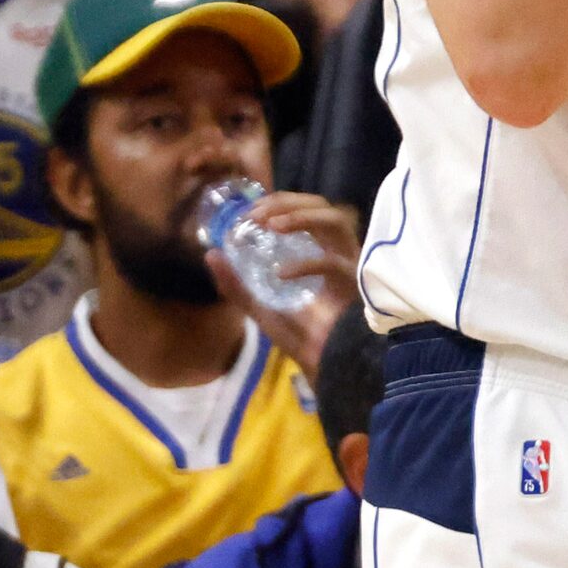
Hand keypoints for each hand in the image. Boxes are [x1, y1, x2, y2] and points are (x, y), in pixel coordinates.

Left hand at [204, 192, 360, 379]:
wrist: (326, 365)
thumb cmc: (302, 335)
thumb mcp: (260, 306)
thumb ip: (236, 284)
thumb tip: (211, 254)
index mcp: (317, 250)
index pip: (304, 209)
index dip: (278, 202)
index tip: (249, 212)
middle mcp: (336, 250)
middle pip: (321, 205)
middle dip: (287, 203)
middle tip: (256, 215)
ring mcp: (349, 262)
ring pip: (335, 220)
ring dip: (302, 216)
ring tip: (273, 225)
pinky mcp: (356, 281)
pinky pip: (332, 263)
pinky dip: (305, 263)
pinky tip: (281, 273)